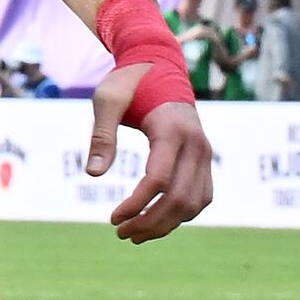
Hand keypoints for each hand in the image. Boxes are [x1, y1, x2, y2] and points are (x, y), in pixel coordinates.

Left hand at [86, 68, 213, 240]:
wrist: (160, 65)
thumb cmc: (130, 82)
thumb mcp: (107, 100)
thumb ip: (102, 136)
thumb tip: (93, 174)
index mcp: (172, 129)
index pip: (158, 179)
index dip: (136, 205)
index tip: (113, 218)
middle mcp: (196, 143)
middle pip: (179, 199)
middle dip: (150, 223)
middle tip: (121, 233)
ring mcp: (205, 153)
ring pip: (194, 203)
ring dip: (166, 224)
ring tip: (134, 233)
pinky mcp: (205, 160)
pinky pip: (200, 197)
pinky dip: (180, 215)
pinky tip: (154, 221)